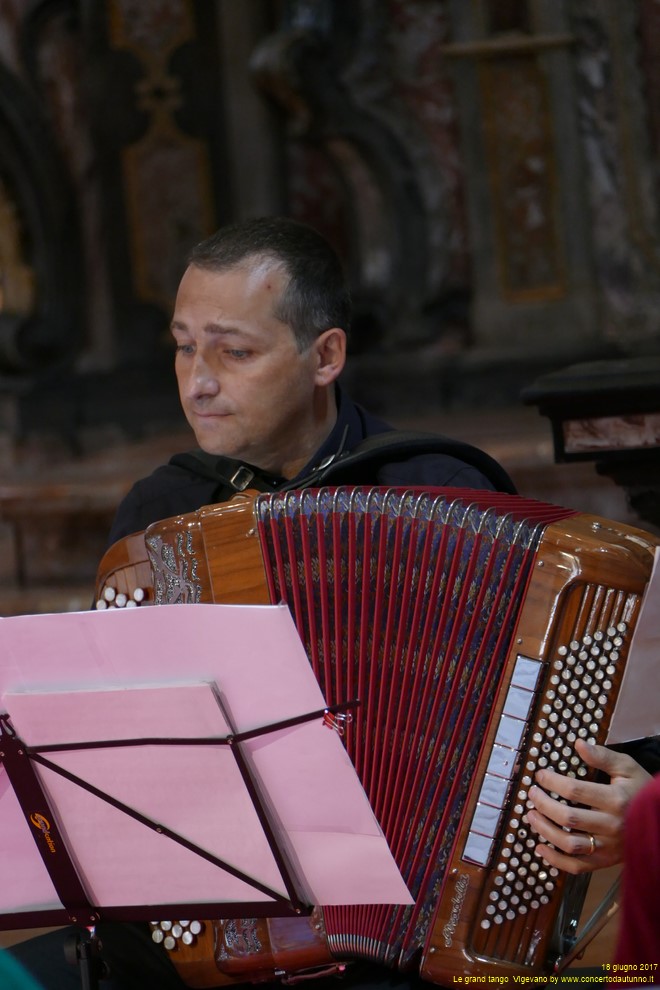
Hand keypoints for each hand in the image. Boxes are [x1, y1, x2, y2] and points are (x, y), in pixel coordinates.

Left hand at [525, 739, 650, 873]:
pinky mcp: (606, 861)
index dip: (553, 782)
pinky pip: (577, 867)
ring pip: (570, 845)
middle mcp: (611, 826)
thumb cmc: (640, 790)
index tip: (540, 775)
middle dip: (544, 804)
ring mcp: (608, 847)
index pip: (576, 791)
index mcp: (616, 800)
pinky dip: (556, 861)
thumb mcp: (627, 767)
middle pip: (569, 818)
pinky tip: (540, 847)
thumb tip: (578, 744)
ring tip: (531, 816)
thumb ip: (603, 756)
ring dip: (545, 831)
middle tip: (532, 793)